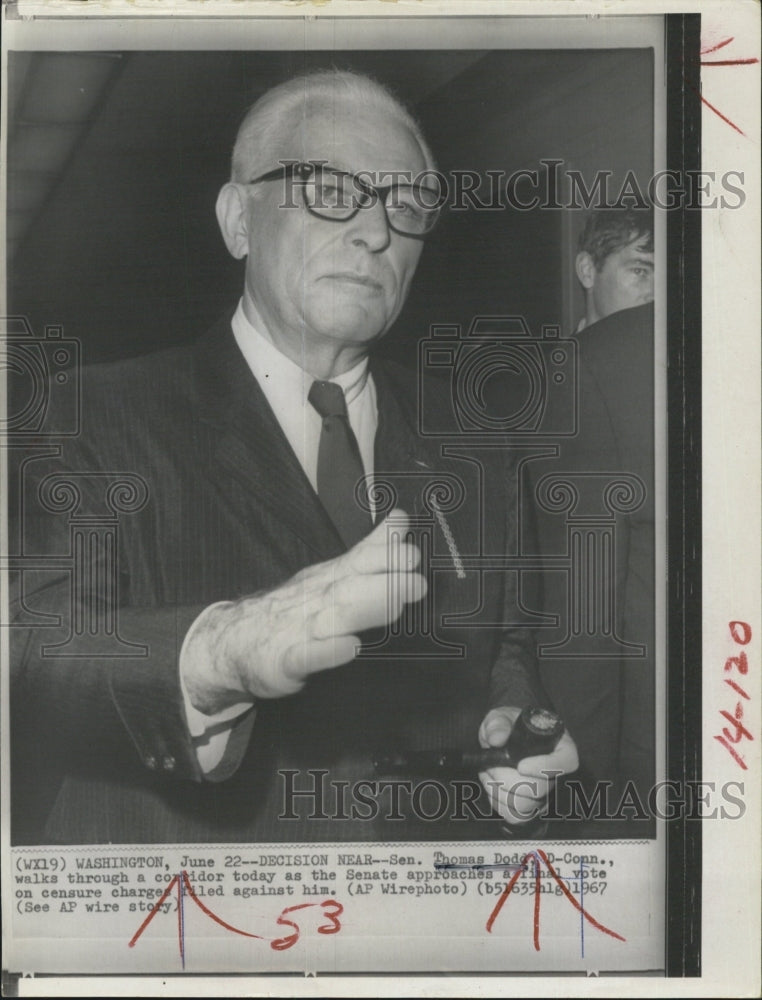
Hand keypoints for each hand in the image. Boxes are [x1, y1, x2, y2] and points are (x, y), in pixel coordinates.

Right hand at [183, 510, 425, 713]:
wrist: (231, 641)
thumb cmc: (291, 609)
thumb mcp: (331, 576)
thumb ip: (369, 552)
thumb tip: (400, 521)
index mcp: (329, 580)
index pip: (359, 561)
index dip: (386, 554)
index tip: (411, 548)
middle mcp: (317, 600)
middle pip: (353, 586)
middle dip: (385, 581)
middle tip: (416, 580)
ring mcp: (300, 630)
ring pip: (336, 618)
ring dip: (366, 609)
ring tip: (395, 605)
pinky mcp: (285, 661)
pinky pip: (306, 657)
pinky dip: (327, 652)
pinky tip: (348, 647)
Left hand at [477, 706, 578, 825]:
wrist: (501, 742)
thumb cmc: (507, 727)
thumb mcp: (502, 717)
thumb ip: (498, 724)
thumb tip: (497, 739)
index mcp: (559, 746)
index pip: (566, 762)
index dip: (544, 768)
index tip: (520, 766)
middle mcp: (556, 772)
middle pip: (540, 788)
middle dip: (506, 778)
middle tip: (490, 765)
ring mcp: (545, 793)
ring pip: (525, 805)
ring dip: (498, 790)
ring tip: (488, 772)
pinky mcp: (530, 807)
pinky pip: (515, 816)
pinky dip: (497, 803)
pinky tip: (491, 786)